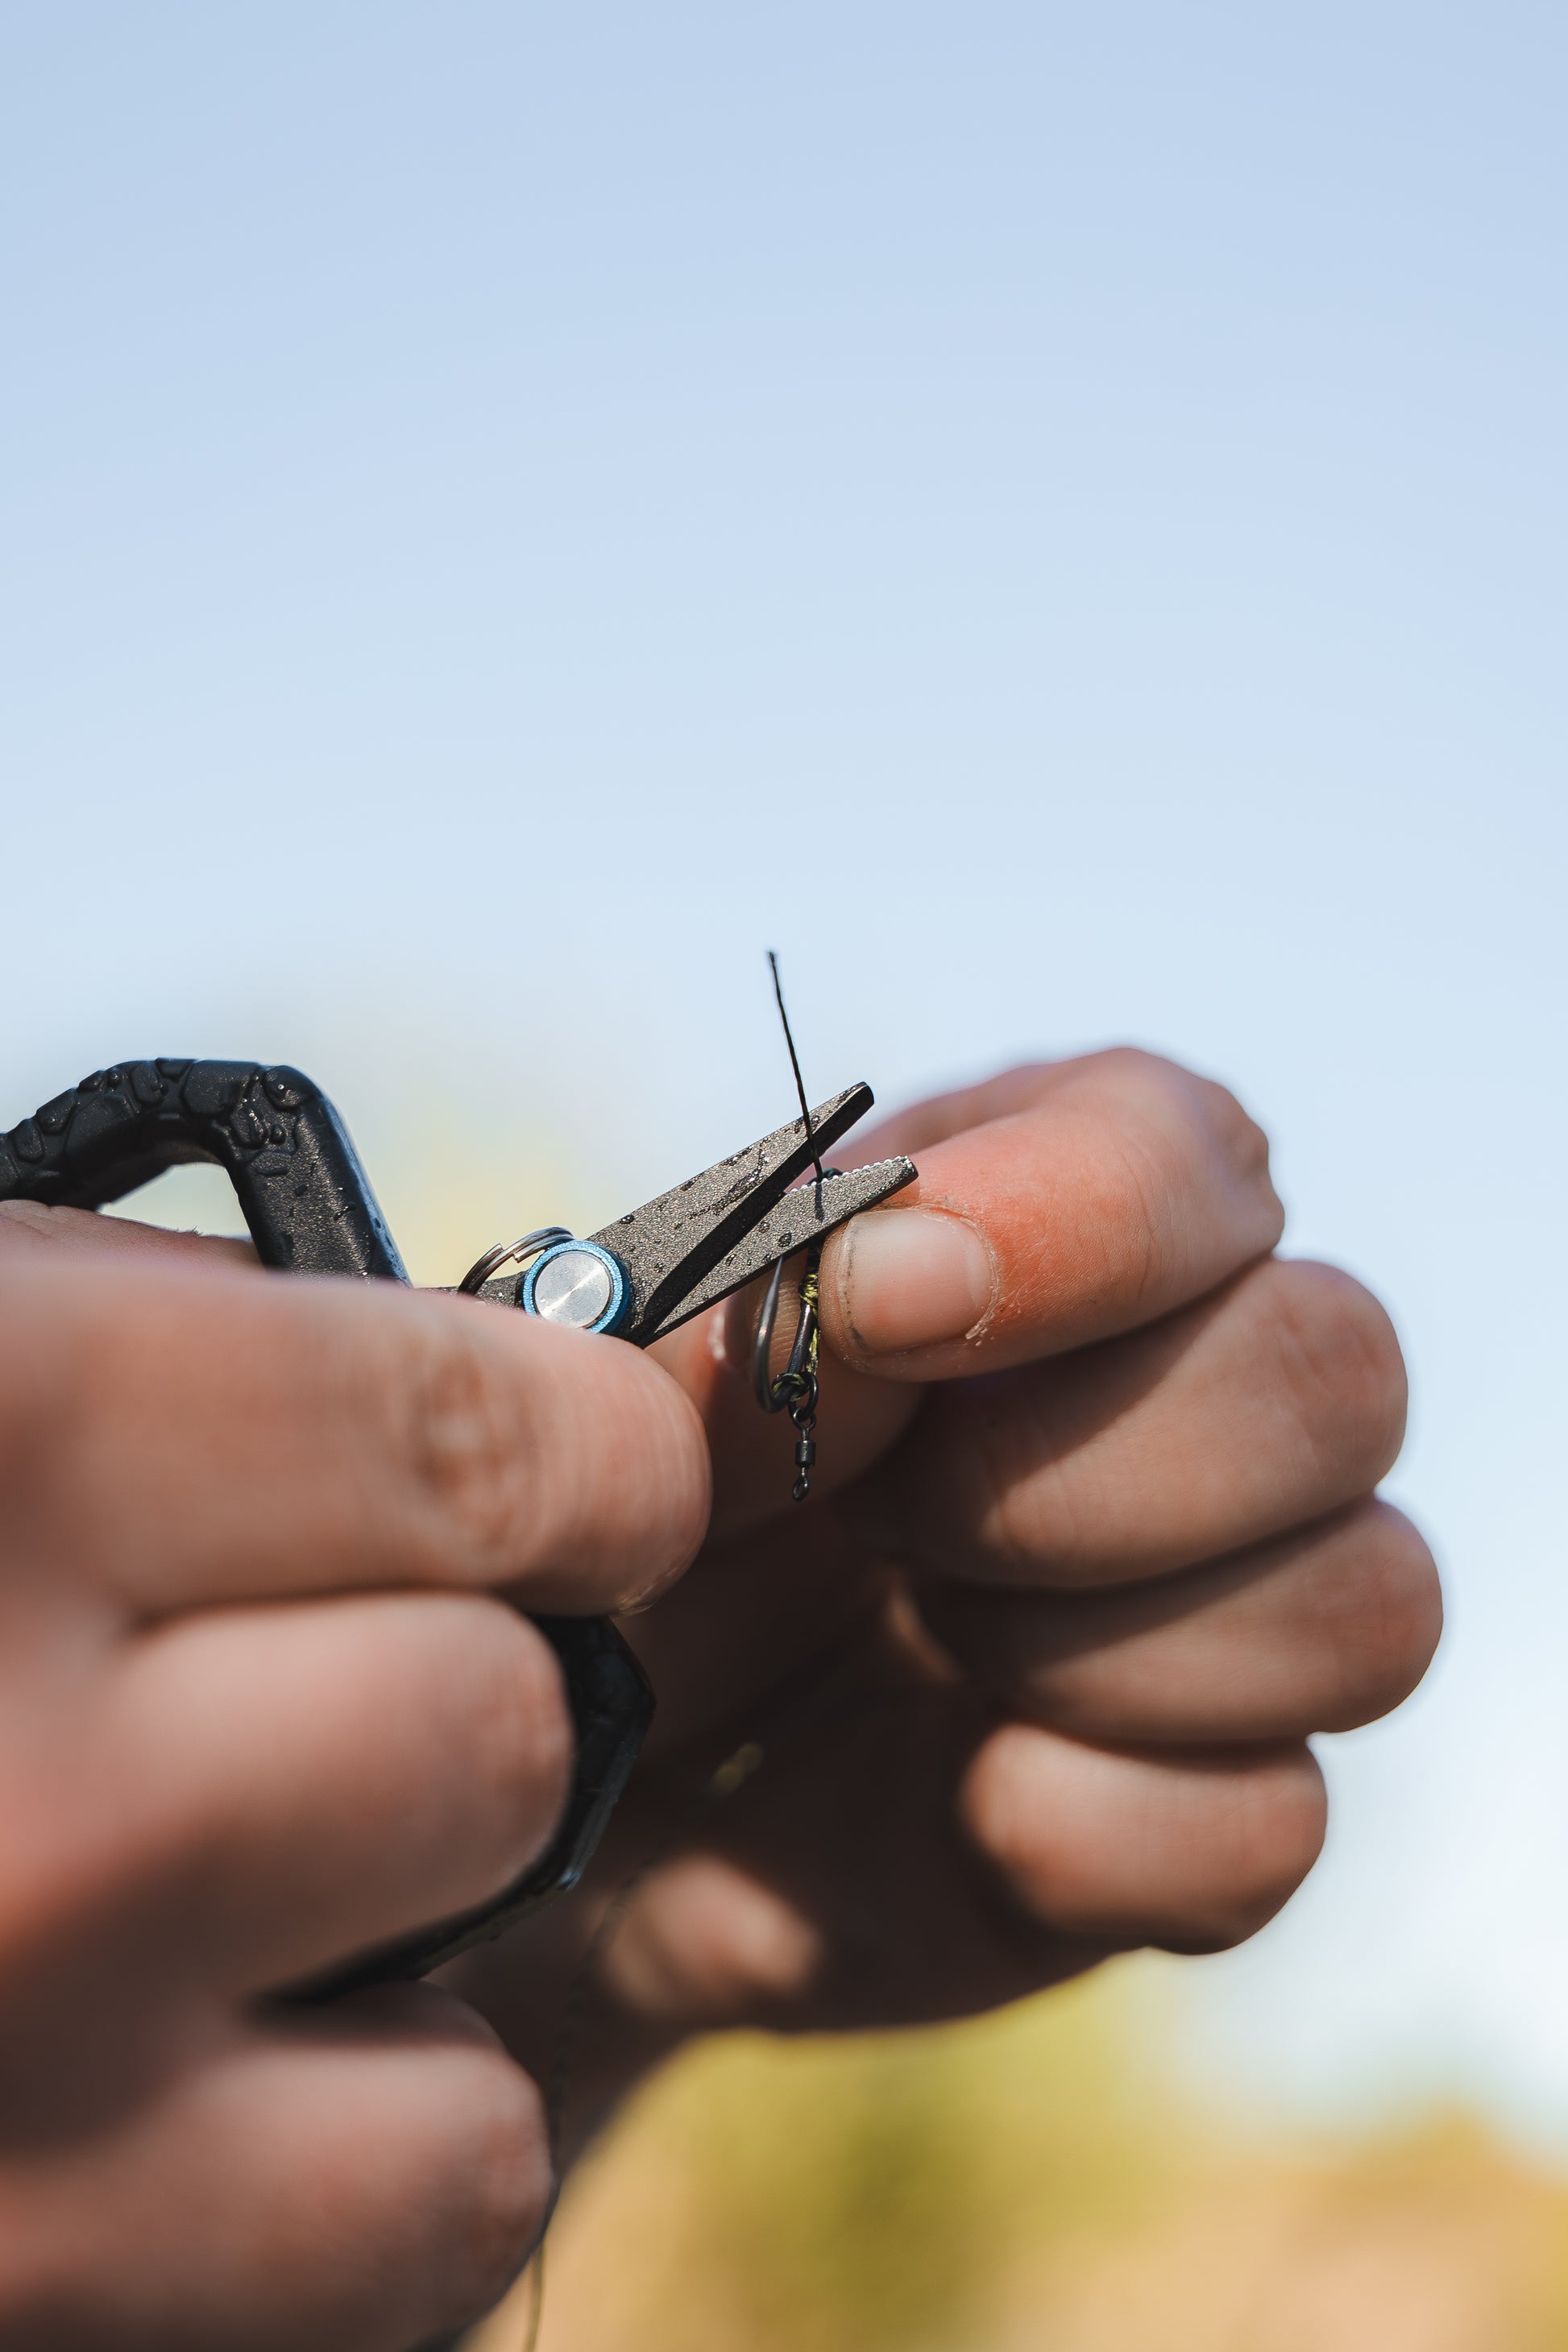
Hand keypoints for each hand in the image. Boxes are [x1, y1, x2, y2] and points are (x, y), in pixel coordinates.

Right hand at [0, 1205, 707, 2349]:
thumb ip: (187, 1346)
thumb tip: (456, 1382)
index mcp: (17, 1448)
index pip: (531, 1444)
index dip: (574, 1450)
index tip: (540, 1470)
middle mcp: (32, 1805)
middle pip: (519, 1738)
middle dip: (458, 1688)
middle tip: (313, 1673)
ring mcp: (20, 2105)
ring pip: (481, 2070)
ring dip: (409, 1969)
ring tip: (235, 1896)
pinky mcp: (20, 2309)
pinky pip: (385, 2259)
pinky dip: (339, 2178)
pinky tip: (189, 2077)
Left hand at [460, 1051, 1439, 2150]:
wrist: (563, 1787)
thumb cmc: (599, 1528)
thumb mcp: (608, 1414)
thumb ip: (728, 1327)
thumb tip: (882, 1292)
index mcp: (1041, 1227)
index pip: (1186, 1148)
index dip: (1081, 1218)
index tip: (885, 1306)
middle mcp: (1186, 1398)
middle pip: (1341, 1367)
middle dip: (1094, 1464)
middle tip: (887, 1525)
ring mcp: (1222, 1625)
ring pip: (1373, 1599)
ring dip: (1112, 1646)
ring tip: (930, 1651)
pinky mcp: (1202, 1824)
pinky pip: (1277, 1827)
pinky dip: (1102, 1829)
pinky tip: (962, 1806)